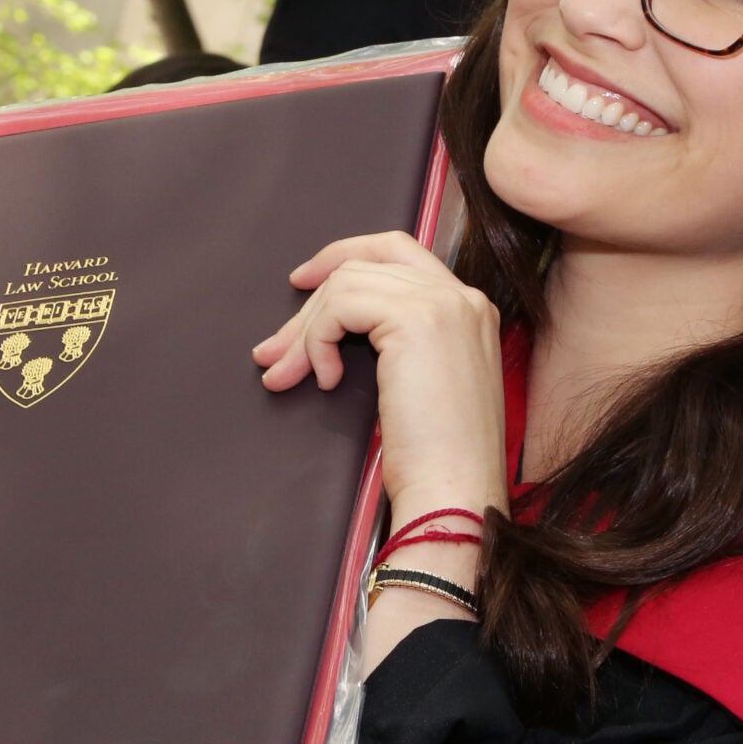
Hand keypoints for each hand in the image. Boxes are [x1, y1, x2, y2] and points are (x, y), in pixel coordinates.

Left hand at [251, 232, 506, 522]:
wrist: (456, 492)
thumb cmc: (437, 460)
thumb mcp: (421, 384)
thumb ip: (394, 344)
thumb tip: (324, 329)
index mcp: (470, 310)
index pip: (398, 251)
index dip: (344, 256)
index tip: (303, 283)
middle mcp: (463, 297)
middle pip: (364, 264)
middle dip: (310, 306)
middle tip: (272, 351)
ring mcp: (444, 304)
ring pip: (346, 283)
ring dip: (305, 331)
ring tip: (285, 373)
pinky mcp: (416, 320)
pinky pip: (340, 305)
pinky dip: (317, 340)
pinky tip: (324, 380)